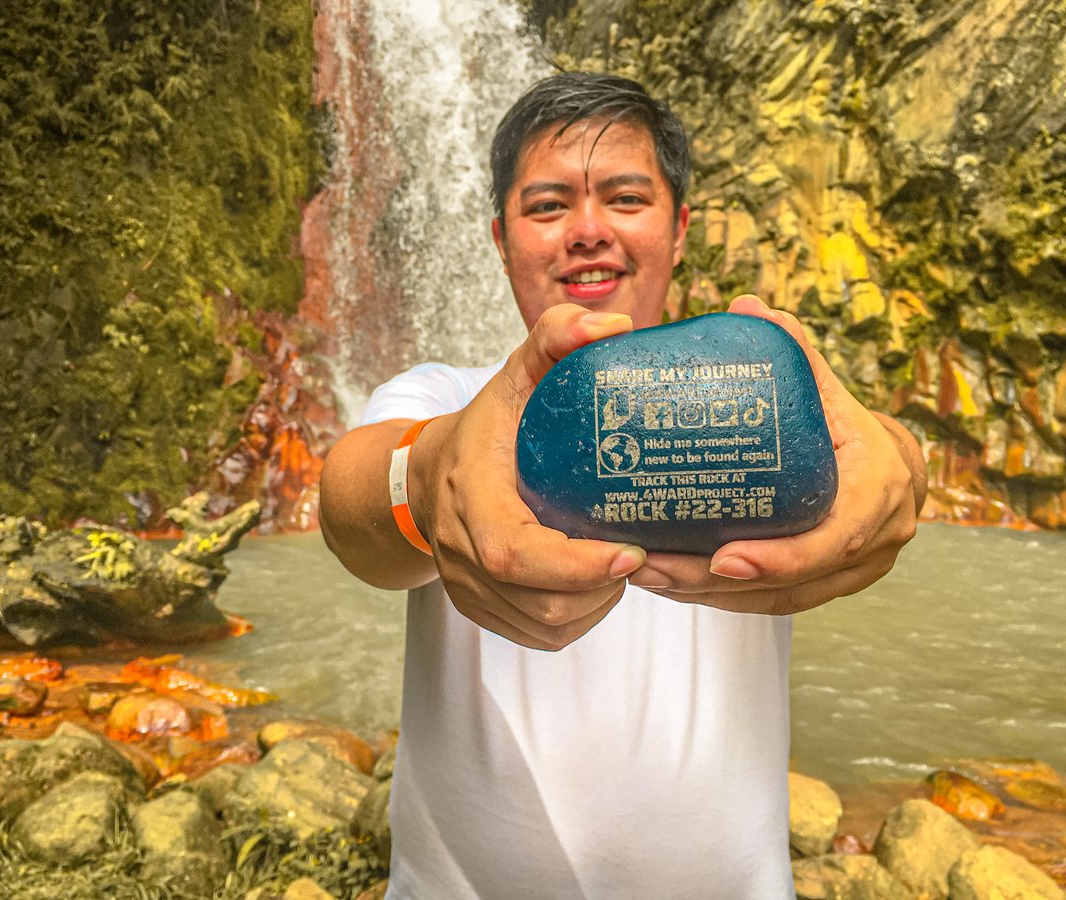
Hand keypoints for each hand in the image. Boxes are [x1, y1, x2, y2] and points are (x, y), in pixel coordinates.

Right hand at [414, 304, 648, 649]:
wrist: (425, 477)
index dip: (574, 565)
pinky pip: (539, 636)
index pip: (514, 552)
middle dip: (603, 588)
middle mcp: (463, 552)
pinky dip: (578, 617)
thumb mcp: (515, 374)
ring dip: (596, 604)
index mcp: (470, 496)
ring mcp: (467, 589)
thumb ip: (555, 338)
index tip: (631, 552)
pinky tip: (595, 583)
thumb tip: (611, 328)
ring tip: (620, 564)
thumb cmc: (486, 426)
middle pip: (541, 603)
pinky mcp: (479, 610)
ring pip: (547, 626)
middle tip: (640, 551)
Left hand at [628, 295, 925, 614]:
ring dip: (709, 598)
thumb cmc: (849, 424)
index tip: (722, 559)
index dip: (780, 557)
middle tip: (654, 567)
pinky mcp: (827, 587)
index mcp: (879, 489)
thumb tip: (747, 306)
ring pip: (777, 601)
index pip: (834, 538)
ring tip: (649, 577)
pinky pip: (773, 604)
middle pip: (792, 582)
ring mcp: (854, 572)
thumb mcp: (828, 388)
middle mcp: (875, 540)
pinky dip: (722, 600)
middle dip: (717, 584)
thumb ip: (792, 353)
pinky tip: (672, 585)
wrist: (893, 466)